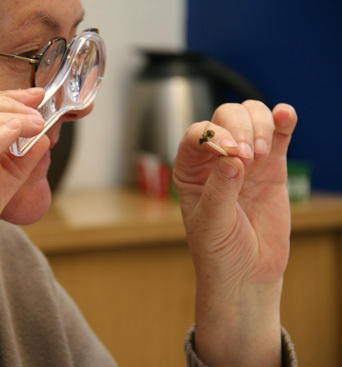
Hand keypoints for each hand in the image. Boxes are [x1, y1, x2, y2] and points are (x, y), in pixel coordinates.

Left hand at [173, 101, 297, 365]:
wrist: (247, 273)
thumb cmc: (218, 250)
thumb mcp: (211, 224)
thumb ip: (220, 190)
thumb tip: (231, 159)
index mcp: (190, 170)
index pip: (197, 135)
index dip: (214, 134)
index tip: (232, 153)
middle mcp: (215, 159)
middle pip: (226, 117)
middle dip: (239, 128)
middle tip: (248, 157)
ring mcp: (245, 160)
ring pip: (251, 118)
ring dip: (260, 125)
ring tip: (262, 155)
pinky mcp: (272, 167)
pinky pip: (278, 134)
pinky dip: (282, 120)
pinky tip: (284, 115)